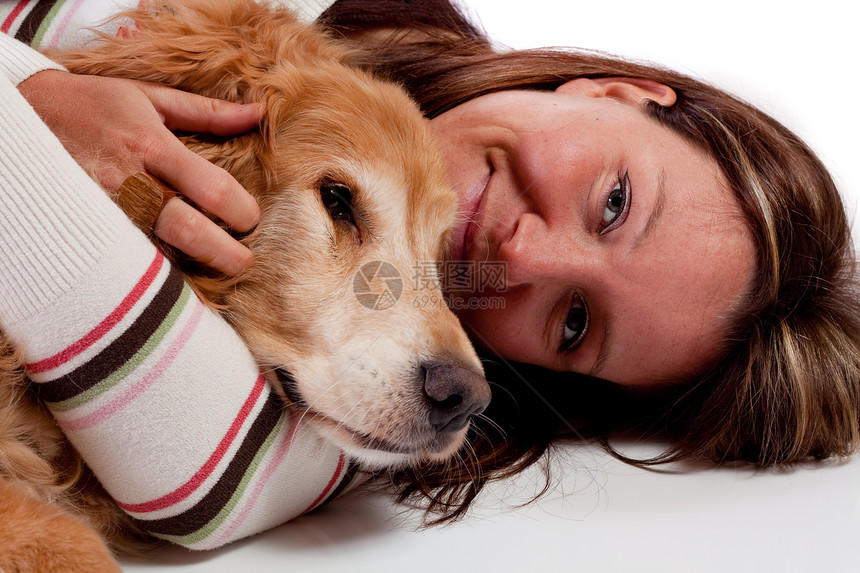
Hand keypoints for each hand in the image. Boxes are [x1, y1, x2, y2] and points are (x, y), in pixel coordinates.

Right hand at [18, 70, 261, 274]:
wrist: (19, 117)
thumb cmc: (92, 105)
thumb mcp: (148, 98)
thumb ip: (207, 112)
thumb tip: (259, 113)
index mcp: (151, 146)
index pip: (211, 188)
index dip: (242, 210)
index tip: (251, 218)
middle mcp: (129, 182)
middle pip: (188, 230)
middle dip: (225, 254)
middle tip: (244, 263)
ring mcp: (105, 210)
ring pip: (157, 252)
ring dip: (193, 267)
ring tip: (215, 270)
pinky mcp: (87, 228)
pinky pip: (128, 258)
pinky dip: (154, 272)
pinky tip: (175, 281)